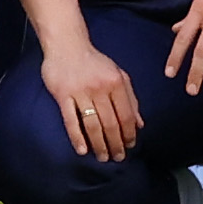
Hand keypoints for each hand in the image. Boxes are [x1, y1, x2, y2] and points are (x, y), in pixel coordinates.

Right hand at [39, 35, 143, 163]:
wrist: (67, 45)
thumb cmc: (94, 61)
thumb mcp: (118, 75)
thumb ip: (131, 99)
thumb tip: (139, 124)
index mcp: (116, 82)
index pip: (126, 115)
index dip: (129, 133)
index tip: (130, 146)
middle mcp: (100, 87)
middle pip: (110, 123)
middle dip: (116, 144)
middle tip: (118, 158)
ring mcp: (80, 92)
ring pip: (92, 125)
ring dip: (99, 144)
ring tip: (103, 157)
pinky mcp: (63, 95)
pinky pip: (70, 120)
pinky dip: (77, 137)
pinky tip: (83, 150)